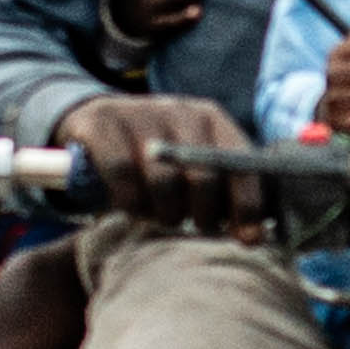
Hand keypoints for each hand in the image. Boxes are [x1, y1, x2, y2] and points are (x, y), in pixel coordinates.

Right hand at [52, 93, 265, 225]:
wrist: (95, 126)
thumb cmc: (156, 161)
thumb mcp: (193, 169)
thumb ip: (225, 195)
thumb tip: (254, 236)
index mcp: (212, 119)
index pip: (242, 164)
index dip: (247, 205)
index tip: (248, 238)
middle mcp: (179, 110)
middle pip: (203, 175)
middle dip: (202, 212)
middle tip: (193, 224)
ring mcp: (139, 112)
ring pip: (163, 178)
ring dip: (164, 211)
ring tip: (160, 216)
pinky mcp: (101, 120)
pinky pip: (122, 171)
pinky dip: (129, 199)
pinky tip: (131, 207)